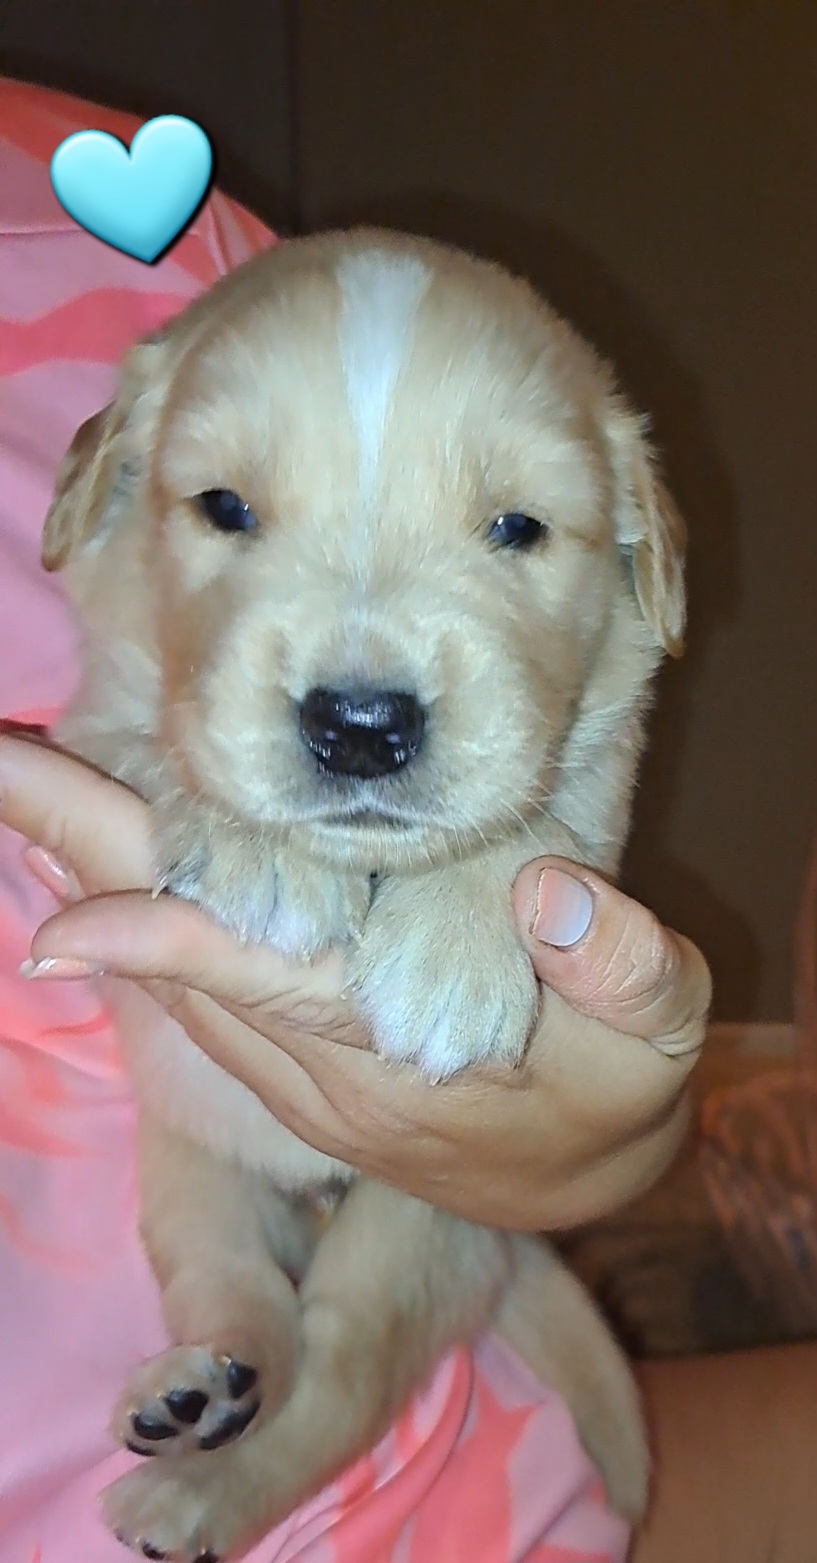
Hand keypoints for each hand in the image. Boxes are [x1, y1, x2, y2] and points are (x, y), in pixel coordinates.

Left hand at [0, 730, 709, 1229]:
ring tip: (23, 778)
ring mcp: (289, 1061)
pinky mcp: (290, 1051)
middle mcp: (311, 1060)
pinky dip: (139, 911)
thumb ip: (624, 967)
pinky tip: (105, 847)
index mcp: (388, 1048)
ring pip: (172, 966)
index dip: (161, 945)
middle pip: (175, 955)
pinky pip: (196, 974)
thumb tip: (550, 887)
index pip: (258, 982)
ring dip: (96, 875)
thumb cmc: (617, 1091)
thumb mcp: (657, 1034)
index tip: (54, 931)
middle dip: (82, 861)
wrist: (584, 1177)